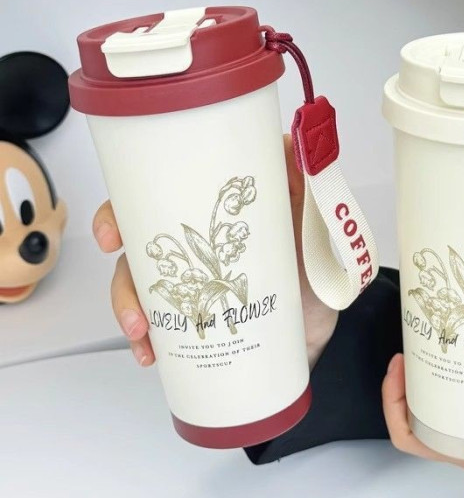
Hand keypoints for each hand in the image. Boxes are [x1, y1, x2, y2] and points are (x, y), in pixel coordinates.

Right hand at [92, 135, 337, 367]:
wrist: (314, 332)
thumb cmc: (310, 274)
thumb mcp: (310, 225)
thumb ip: (302, 185)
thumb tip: (286, 145)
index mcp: (211, 219)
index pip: (156, 203)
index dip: (122, 212)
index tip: (115, 234)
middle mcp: (195, 249)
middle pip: (138, 251)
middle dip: (121, 273)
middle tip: (128, 295)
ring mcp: (192, 286)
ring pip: (140, 291)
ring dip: (130, 310)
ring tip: (141, 331)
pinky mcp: (195, 320)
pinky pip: (158, 328)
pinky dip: (146, 341)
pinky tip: (149, 352)